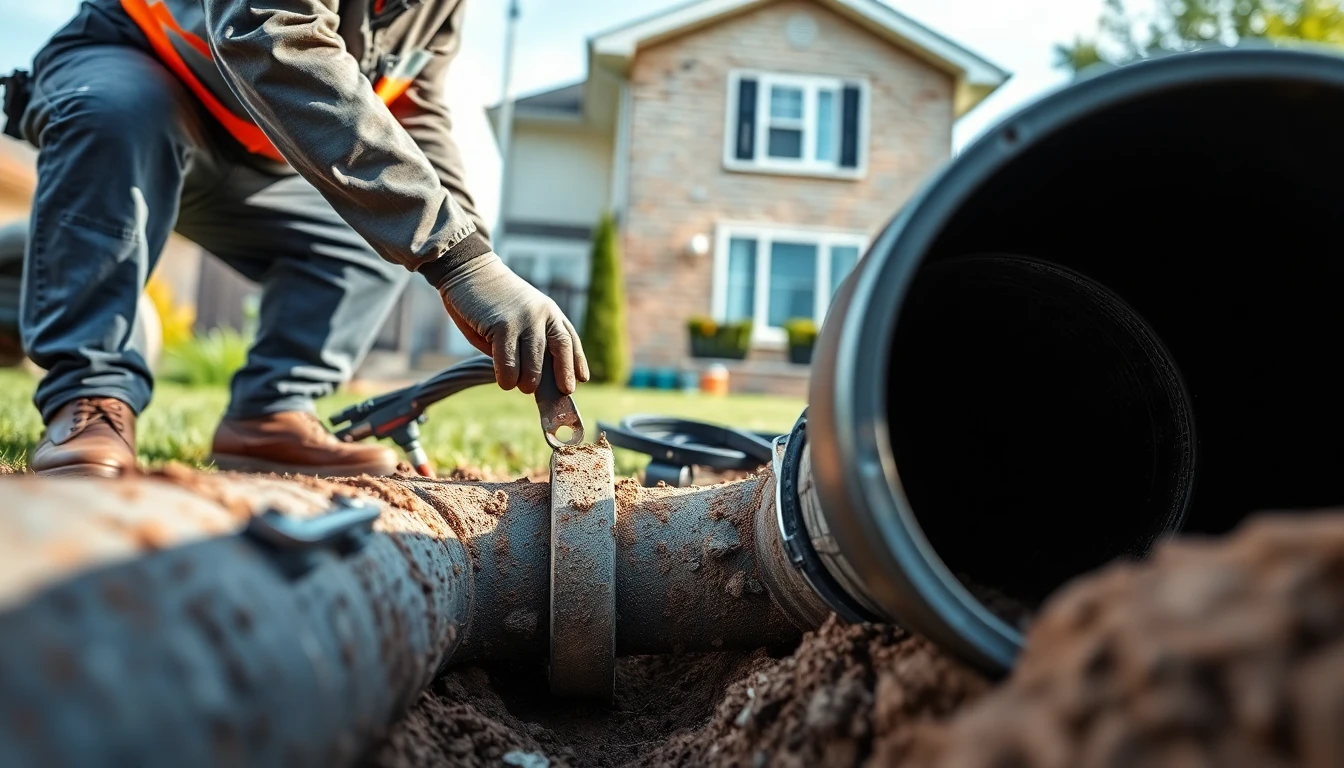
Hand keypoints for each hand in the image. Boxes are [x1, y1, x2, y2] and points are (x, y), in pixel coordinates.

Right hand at [437, 253, 589, 394]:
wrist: (468, 270)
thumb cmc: (490, 302)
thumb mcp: (517, 318)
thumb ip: (526, 343)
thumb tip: (531, 377)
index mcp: (550, 311)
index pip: (569, 340)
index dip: (575, 362)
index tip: (580, 381)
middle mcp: (542, 314)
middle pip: (558, 351)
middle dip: (560, 376)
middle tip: (553, 395)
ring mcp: (524, 319)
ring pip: (534, 362)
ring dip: (528, 381)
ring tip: (521, 387)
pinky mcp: (502, 325)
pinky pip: (508, 361)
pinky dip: (506, 376)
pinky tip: (504, 381)